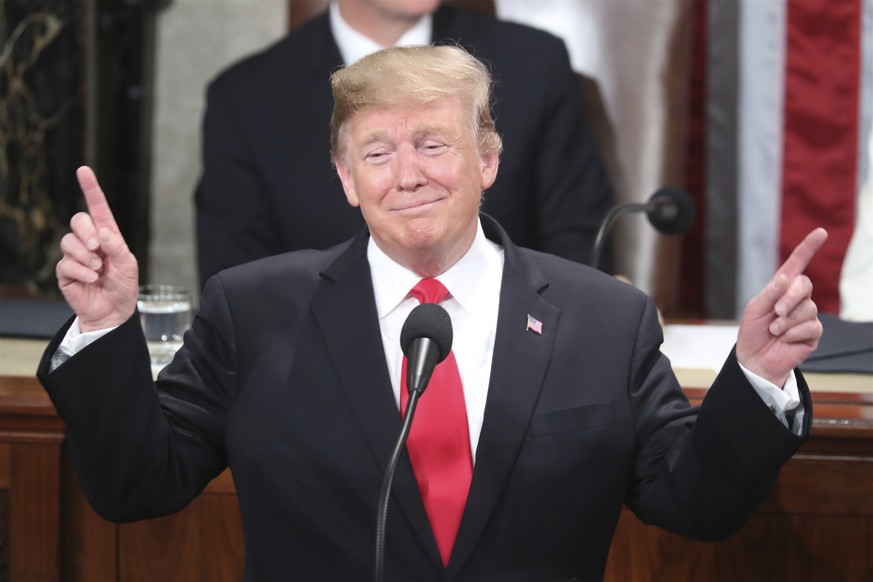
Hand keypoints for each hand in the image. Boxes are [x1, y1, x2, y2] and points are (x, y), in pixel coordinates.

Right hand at [56, 166, 138, 331]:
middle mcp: (89, 241)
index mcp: (107, 235)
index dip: (91, 189)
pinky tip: (91, 279)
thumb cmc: (124, 286)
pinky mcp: (65, 271)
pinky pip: (65, 263)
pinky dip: (81, 271)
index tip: (84, 170)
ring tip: (98, 270)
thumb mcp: (129, 265)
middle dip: (87, 232)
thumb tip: (103, 232)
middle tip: (98, 248)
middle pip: (78, 220)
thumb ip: (117, 248)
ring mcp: (75, 255)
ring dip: (85, 256)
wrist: (113, 311)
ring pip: (68, 241)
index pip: (97, 207)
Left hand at [736, 227, 827, 386]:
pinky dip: (793, 334)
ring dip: (787, 321)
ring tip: (775, 331)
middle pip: (804, 285)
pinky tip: (785, 340)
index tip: (821, 232)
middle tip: (776, 312)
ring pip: (807, 308)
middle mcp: (797, 299)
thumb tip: (787, 278)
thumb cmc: (753, 332)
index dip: (808, 248)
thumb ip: (770, 293)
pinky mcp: (813, 333)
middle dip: (789, 298)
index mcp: (781, 289)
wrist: (754, 359)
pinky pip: (810, 327)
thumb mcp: (755, 309)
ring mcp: (807, 316)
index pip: (797, 265)